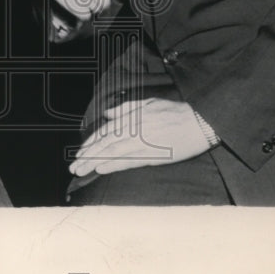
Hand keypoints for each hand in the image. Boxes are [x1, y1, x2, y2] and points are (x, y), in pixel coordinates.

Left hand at [69, 98, 210, 177]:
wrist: (200, 122)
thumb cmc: (176, 112)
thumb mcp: (149, 103)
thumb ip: (126, 108)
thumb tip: (107, 114)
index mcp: (133, 116)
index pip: (106, 130)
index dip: (91, 142)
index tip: (79, 152)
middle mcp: (135, 129)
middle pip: (105, 143)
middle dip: (87, 155)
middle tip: (73, 166)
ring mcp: (144, 142)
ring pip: (113, 152)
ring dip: (95, 162)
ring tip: (81, 170)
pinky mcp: (155, 154)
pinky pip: (130, 161)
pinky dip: (114, 164)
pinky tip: (101, 169)